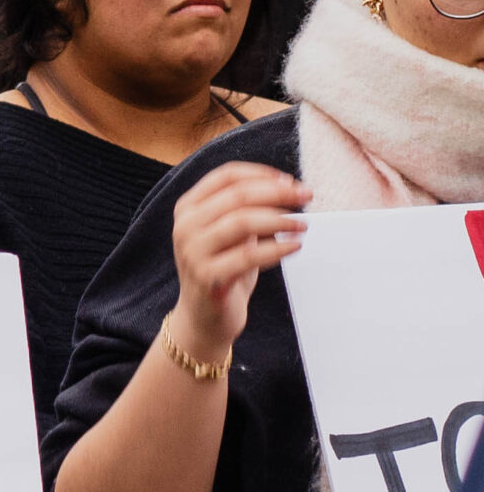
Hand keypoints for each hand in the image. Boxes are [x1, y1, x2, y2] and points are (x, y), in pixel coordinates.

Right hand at [168, 164, 306, 360]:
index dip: (262, 174)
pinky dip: (277, 249)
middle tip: (306, 197)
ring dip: (280, 219)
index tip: (290, 181)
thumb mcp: (230, 233)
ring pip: (242, 221)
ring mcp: (193, 251)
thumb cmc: (223, 269)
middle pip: (238, 196)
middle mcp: (185, 226)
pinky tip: (295, 247)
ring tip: (303, 224)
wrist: (204, 317)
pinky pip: (249, 256)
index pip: (227, 176)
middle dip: (278, 193)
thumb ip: (246, 209)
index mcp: (188, 208)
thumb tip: (288, 187)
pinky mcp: (208, 277)